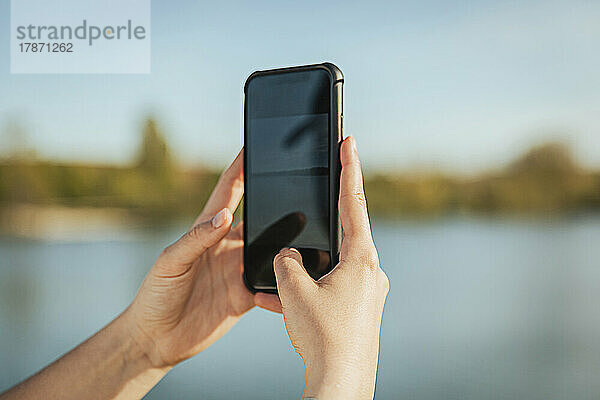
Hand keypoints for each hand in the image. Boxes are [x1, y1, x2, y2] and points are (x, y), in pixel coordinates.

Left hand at [124, 150, 280, 368]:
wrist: (157, 339)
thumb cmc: (155, 295)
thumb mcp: (171, 262)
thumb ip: (196, 238)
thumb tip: (224, 215)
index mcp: (206, 231)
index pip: (228, 193)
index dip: (240, 169)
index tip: (252, 147)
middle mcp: (226, 246)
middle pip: (257, 218)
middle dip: (275, 201)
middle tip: (298, 183)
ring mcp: (238, 270)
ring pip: (271, 248)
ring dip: (287, 240)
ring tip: (309, 226)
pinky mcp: (246, 295)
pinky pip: (272, 282)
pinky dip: (285, 278)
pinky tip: (298, 273)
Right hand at [273, 137, 388, 399]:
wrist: (341, 382)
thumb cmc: (323, 335)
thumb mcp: (294, 289)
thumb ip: (286, 262)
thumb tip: (287, 255)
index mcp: (360, 258)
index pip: (354, 203)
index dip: (349, 169)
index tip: (349, 142)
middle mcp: (370, 272)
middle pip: (343, 236)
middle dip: (321, 227)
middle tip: (308, 213)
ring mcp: (367, 292)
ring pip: (333, 266)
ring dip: (309, 267)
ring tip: (284, 281)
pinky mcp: (360, 310)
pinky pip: (332, 289)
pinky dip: (311, 289)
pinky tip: (287, 300)